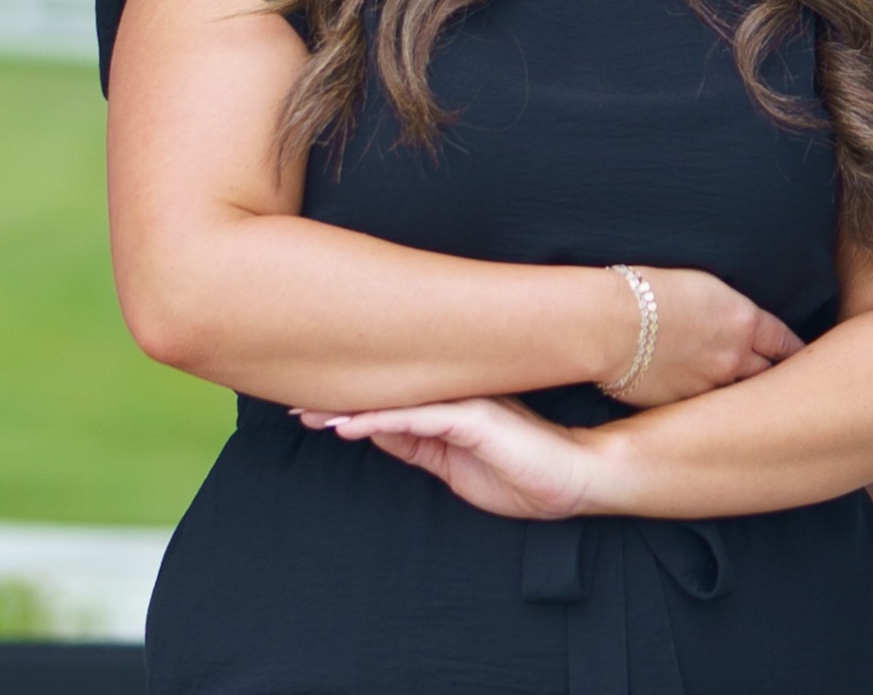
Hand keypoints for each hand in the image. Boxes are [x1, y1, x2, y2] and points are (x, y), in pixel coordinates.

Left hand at [293, 398, 600, 520]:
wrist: (577, 478)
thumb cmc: (524, 476)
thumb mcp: (455, 468)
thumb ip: (420, 448)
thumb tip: (376, 433)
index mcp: (450, 408)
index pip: (392, 402)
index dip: (352, 404)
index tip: (311, 407)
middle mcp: (454, 397)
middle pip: (388, 394)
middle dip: (341, 398)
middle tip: (295, 402)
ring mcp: (465, 403)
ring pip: (398, 400)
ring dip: (351, 408)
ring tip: (311, 414)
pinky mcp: (475, 417)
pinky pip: (419, 419)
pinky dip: (381, 422)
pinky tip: (350, 427)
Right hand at [605, 267, 804, 407]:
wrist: (610, 323)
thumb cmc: (645, 290)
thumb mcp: (699, 285)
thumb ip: (723, 309)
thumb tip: (727, 320)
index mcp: (742, 319)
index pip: (784, 340)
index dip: (796, 351)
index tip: (804, 359)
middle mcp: (734, 357)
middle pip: (770, 376)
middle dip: (778, 381)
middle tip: (790, 390)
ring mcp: (710, 386)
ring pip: (740, 398)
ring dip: (744, 400)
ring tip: (752, 409)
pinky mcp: (683, 406)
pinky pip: (704, 411)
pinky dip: (708, 411)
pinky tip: (707, 415)